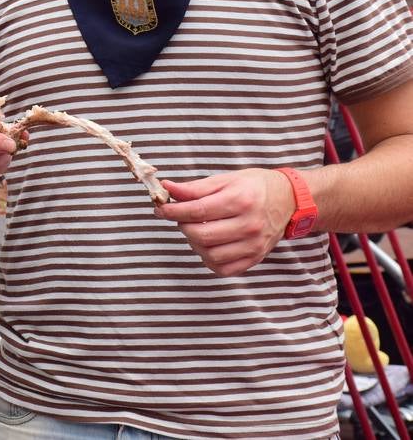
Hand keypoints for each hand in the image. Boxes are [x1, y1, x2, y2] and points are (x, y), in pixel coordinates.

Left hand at [157, 169, 294, 276]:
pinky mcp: (256, 258)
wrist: (289, 199)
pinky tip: (209, 245)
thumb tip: (167, 189)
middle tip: (182, 218)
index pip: (197, 211)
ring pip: (210, 255)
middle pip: (201, 235)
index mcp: (240, 200)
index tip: (160, 209)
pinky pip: (224, 269)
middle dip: (183, 227)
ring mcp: (254, 245)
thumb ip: (194, 188)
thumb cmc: (254, 186)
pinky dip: (209, 259)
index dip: (173, 211)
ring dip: (194, 243)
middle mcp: (249, 225)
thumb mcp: (225, 179)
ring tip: (196, 229)